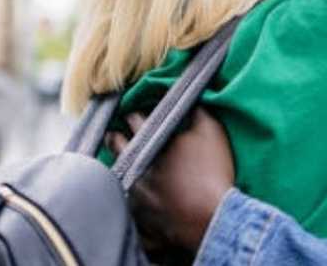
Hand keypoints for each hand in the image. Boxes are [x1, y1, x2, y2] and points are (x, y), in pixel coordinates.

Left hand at [107, 107, 235, 253]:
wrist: (213, 219)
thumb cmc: (212, 172)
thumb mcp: (211, 131)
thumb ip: (198, 112)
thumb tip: (190, 102)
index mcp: (150, 142)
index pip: (134, 119)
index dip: (134, 113)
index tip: (133, 112)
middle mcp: (136, 168)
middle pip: (117, 147)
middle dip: (115, 138)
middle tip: (113, 135)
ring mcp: (137, 198)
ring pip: (118, 181)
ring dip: (121, 173)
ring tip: (125, 170)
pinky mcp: (142, 223)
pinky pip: (131, 216)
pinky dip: (132, 211)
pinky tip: (134, 207)